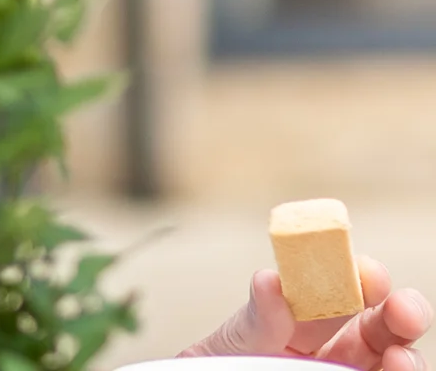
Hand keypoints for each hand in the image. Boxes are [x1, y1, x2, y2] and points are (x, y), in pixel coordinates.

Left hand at [182, 256, 430, 370]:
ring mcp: (349, 369)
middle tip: (404, 311)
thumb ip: (257, 316)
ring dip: (409, 357)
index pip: (349, 293)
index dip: (366, 278)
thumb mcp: (236, 338)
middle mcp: (340, 349)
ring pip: (398, 360)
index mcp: (310, 321)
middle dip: (404, 311)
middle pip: (387, 326)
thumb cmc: (224, 361)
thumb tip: (270, 280)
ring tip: (399, 359)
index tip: (370, 272)